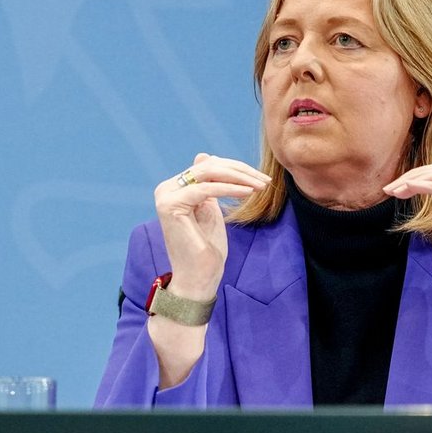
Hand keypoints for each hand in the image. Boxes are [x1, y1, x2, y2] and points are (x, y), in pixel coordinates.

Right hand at [153, 153, 269, 299]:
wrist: (197, 278)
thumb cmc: (206, 249)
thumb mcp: (210, 210)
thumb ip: (208, 184)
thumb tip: (202, 155)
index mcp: (174, 188)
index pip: (208, 166)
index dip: (236, 168)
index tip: (261, 179)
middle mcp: (166, 189)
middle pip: (209, 166)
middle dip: (241, 171)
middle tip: (266, 180)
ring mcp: (166, 196)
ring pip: (208, 173)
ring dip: (239, 177)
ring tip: (261, 186)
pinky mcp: (171, 205)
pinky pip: (206, 189)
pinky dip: (230, 189)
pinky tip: (249, 192)